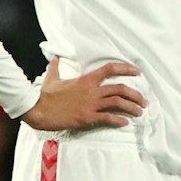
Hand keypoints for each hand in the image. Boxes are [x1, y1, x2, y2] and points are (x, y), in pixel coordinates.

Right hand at [21, 58, 144, 130]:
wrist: (37, 109)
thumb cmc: (45, 95)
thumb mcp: (51, 78)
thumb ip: (56, 67)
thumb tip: (54, 57)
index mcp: (85, 80)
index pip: (109, 69)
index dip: (125, 68)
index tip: (137, 71)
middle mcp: (91, 90)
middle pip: (120, 88)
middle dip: (135, 95)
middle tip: (143, 101)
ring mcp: (90, 104)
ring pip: (117, 103)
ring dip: (131, 108)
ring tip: (139, 113)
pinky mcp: (86, 117)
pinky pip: (107, 118)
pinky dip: (119, 120)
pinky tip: (125, 123)